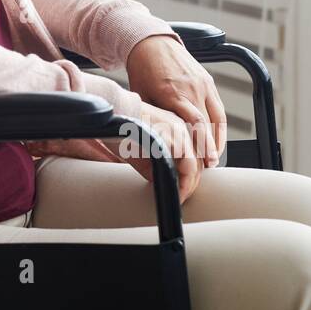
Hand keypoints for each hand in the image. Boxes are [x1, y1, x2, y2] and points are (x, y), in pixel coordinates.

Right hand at [27, 99, 203, 204]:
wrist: (113, 111)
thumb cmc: (121, 127)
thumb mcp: (141, 147)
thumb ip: (154, 163)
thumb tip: (162, 184)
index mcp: (176, 127)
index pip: (191, 156)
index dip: (188, 177)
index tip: (180, 191)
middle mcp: (182, 128)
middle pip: (197, 162)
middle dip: (190, 185)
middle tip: (179, 198)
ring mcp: (181, 133)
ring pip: (195, 166)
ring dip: (188, 186)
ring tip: (178, 198)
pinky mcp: (175, 139)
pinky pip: (188, 166)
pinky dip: (184, 182)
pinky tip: (177, 192)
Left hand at [126, 34, 225, 168]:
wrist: (152, 43)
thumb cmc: (142, 72)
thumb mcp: (141, 96)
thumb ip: (151, 118)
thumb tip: (152, 145)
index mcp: (173, 93)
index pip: (194, 124)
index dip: (201, 145)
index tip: (204, 164)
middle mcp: (192, 89)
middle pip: (207, 126)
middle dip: (208, 150)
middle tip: (206, 169)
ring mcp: (203, 85)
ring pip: (216, 119)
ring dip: (216, 142)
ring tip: (212, 161)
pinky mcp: (208, 82)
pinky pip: (219, 109)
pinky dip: (220, 128)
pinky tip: (216, 142)